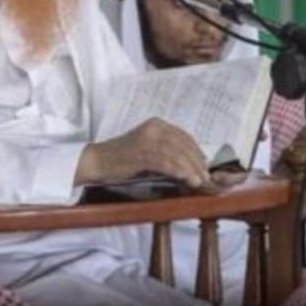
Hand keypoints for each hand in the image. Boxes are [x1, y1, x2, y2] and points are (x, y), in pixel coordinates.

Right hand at [76, 118, 209, 187]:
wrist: (99, 161)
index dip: (197, 151)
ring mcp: (147, 139)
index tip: (205, 165)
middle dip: (197, 161)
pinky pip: (165, 161)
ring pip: (177, 153)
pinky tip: (187, 179)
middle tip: (206, 177)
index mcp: (156, 124)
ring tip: (199, 181)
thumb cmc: (124, 158)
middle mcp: (153, 128)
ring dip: (191, 168)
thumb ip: (167, 151)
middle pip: (183, 144)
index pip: (184, 136)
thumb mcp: (148, 149)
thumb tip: (191, 163)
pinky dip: (179, 170)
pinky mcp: (141, 152)